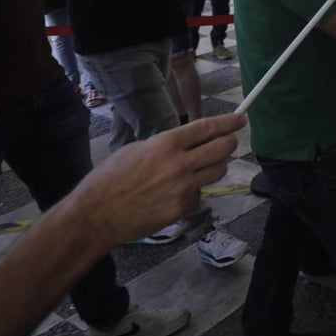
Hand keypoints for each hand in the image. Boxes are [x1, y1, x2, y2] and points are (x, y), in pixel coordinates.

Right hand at [68, 113, 244, 246]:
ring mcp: (183, 187)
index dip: (228, 122)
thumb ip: (165, 146)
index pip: (207, 128)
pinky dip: (193, 191)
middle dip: (229, 143)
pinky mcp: (182, 208)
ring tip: (199, 168)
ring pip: (218, 171)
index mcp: (166, 144)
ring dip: (214, 167)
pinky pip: (199, 193)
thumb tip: (186, 144)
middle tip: (228, 142)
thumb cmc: (108, 179)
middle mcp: (180, 164)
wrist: (95, 216)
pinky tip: (174, 194)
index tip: (240, 119)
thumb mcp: (136, 150)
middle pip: (223, 148)